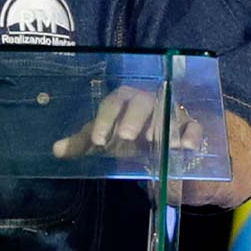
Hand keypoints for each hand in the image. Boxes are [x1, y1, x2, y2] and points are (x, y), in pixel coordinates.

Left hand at [51, 86, 202, 158]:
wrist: (157, 144)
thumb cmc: (125, 135)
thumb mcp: (105, 140)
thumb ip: (82, 144)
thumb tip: (56, 150)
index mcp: (124, 100)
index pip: (113, 103)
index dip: (104, 120)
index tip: (97, 140)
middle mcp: (147, 101)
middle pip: (141, 102)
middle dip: (133, 118)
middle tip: (126, 137)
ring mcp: (170, 112)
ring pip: (168, 112)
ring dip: (162, 126)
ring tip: (155, 142)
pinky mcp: (190, 126)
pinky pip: (194, 127)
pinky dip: (191, 135)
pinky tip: (185, 147)